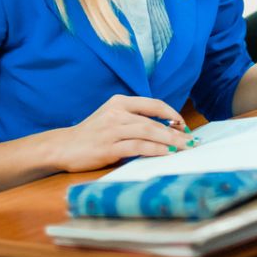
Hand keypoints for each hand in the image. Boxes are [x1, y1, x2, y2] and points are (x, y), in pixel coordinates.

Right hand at [52, 95, 192, 172]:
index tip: (184, 125)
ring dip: (170, 141)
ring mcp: (112, 129)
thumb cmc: (92, 134)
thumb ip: (134, 119)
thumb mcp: (112, 118)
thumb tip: (166, 129)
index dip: (172, 114)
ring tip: (185, 149)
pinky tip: (166, 154)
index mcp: (119, 102)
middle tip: (192, 141)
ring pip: (148, 132)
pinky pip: (138, 147)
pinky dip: (155, 150)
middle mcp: (116, 112)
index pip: (153, 104)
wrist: (64, 146)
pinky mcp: (109, 147)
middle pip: (154, 120)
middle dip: (176, 132)